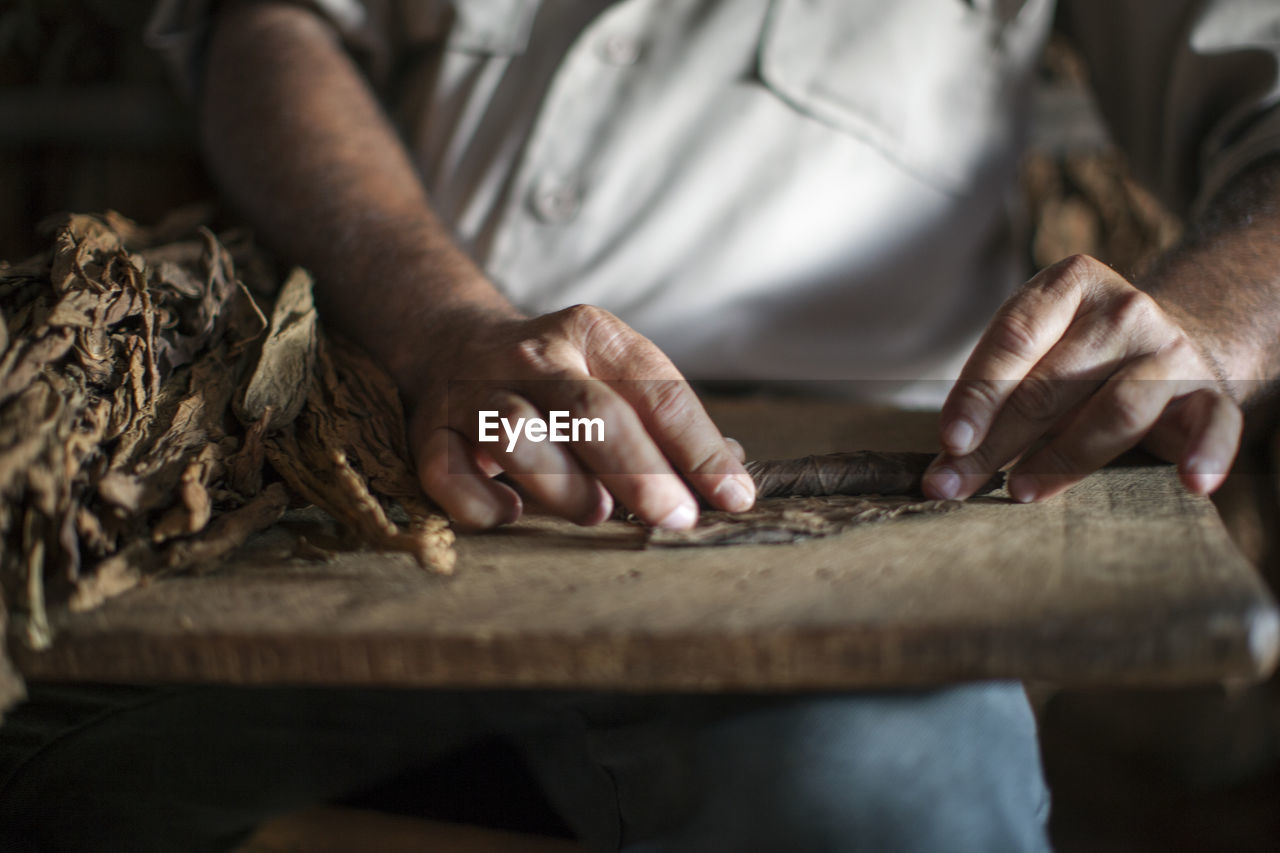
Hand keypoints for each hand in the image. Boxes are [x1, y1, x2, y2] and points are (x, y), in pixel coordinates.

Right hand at [402, 303, 754, 529]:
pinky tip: (511, 514)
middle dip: (641, 471)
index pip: (657, 392)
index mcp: (592, 335)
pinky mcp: (431, 431)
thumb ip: (668, 422)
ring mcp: (476, 393)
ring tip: (594, 511)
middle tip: (675, 518)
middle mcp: (533, 357)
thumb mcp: (615, 372)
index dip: (700, 449)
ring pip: (517, 436)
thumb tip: (732, 483)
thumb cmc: (560, 377)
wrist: (455, 342)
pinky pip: (448, 473)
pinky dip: (482, 503)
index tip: (734, 498)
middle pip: (591, 413)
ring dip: (564, 485)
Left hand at [923, 255, 1241, 502]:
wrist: (1164, 353)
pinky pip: (1215, 425)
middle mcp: (1124, 310)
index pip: (1013, 338)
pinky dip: (1206, 453)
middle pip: (1049, 385)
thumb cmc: (1074, 362)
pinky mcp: (1209, 394)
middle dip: (995, 442)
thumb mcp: (1032, 355)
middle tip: (953, 484)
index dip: (977, 393)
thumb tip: (944, 467)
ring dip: (1063, 458)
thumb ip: (992, 396)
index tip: (950, 440)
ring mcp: (1169, 351)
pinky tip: (1191, 482)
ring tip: (1021, 491)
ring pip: (1116, 411)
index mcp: (1069, 285)